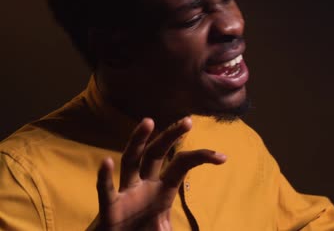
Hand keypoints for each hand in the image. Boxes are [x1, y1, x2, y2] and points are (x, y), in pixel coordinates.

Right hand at [87, 117, 225, 230]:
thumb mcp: (169, 230)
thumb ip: (184, 226)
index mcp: (163, 189)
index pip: (182, 164)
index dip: (201, 157)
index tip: (223, 158)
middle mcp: (145, 184)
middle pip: (157, 152)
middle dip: (171, 136)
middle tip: (188, 121)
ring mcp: (127, 193)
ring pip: (131, 160)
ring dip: (138, 140)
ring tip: (148, 121)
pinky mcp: (110, 208)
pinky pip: (106, 190)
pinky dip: (104, 177)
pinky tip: (106, 162)